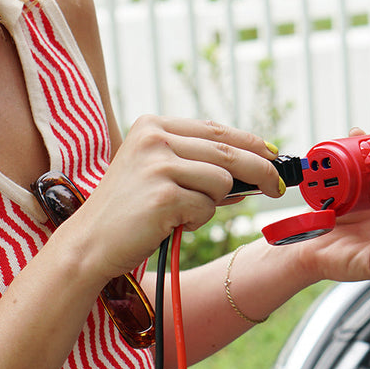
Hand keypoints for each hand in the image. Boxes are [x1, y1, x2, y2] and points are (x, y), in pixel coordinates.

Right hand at [60, 117, 284, 281]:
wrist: (91, 243)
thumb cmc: (130, 214)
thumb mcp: (161, 177)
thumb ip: (201, 169)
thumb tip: (254, 176)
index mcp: (153, 126)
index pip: (216, 129)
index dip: (251, 143)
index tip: (274, 155)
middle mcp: (155, 138)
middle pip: (229, 152)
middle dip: (262, 171)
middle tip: (278, 187)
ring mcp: (158, 165)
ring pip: (222, 182)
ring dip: (211, 204)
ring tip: (181, 213)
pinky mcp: (164, 196)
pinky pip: (206, 208)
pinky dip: (195, 221)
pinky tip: (170, 224)